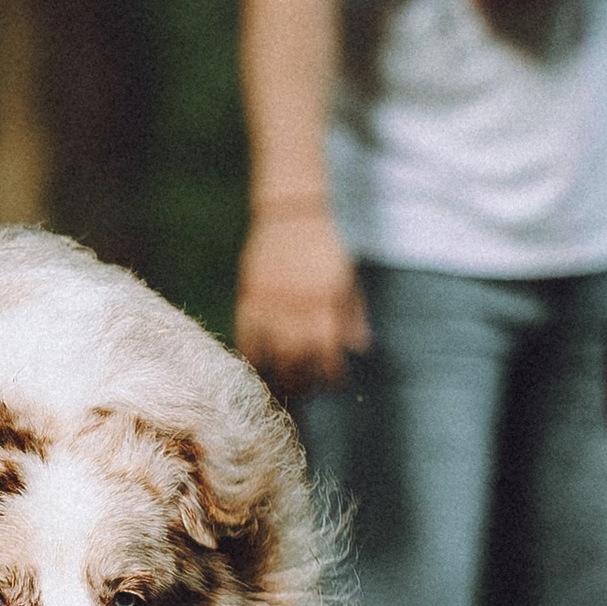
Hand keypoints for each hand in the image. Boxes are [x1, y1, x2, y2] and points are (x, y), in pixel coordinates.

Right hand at [234, 209, 367, 392]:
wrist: (293, 214)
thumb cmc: (327, 247)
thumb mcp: (349, 278)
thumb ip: (353, 314)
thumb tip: (361, 348)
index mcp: (326, 303)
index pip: (329, 354)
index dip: (331, 375)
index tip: (334, 384)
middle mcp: (297, 308)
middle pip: (298, 361)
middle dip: (304, 382)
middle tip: (308, 391)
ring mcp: (270, 303)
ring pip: (270, 353)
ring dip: (278, 373)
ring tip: (284, 383)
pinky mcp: (250, 296)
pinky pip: (245, 334)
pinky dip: (251, 352)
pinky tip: (258, 361)